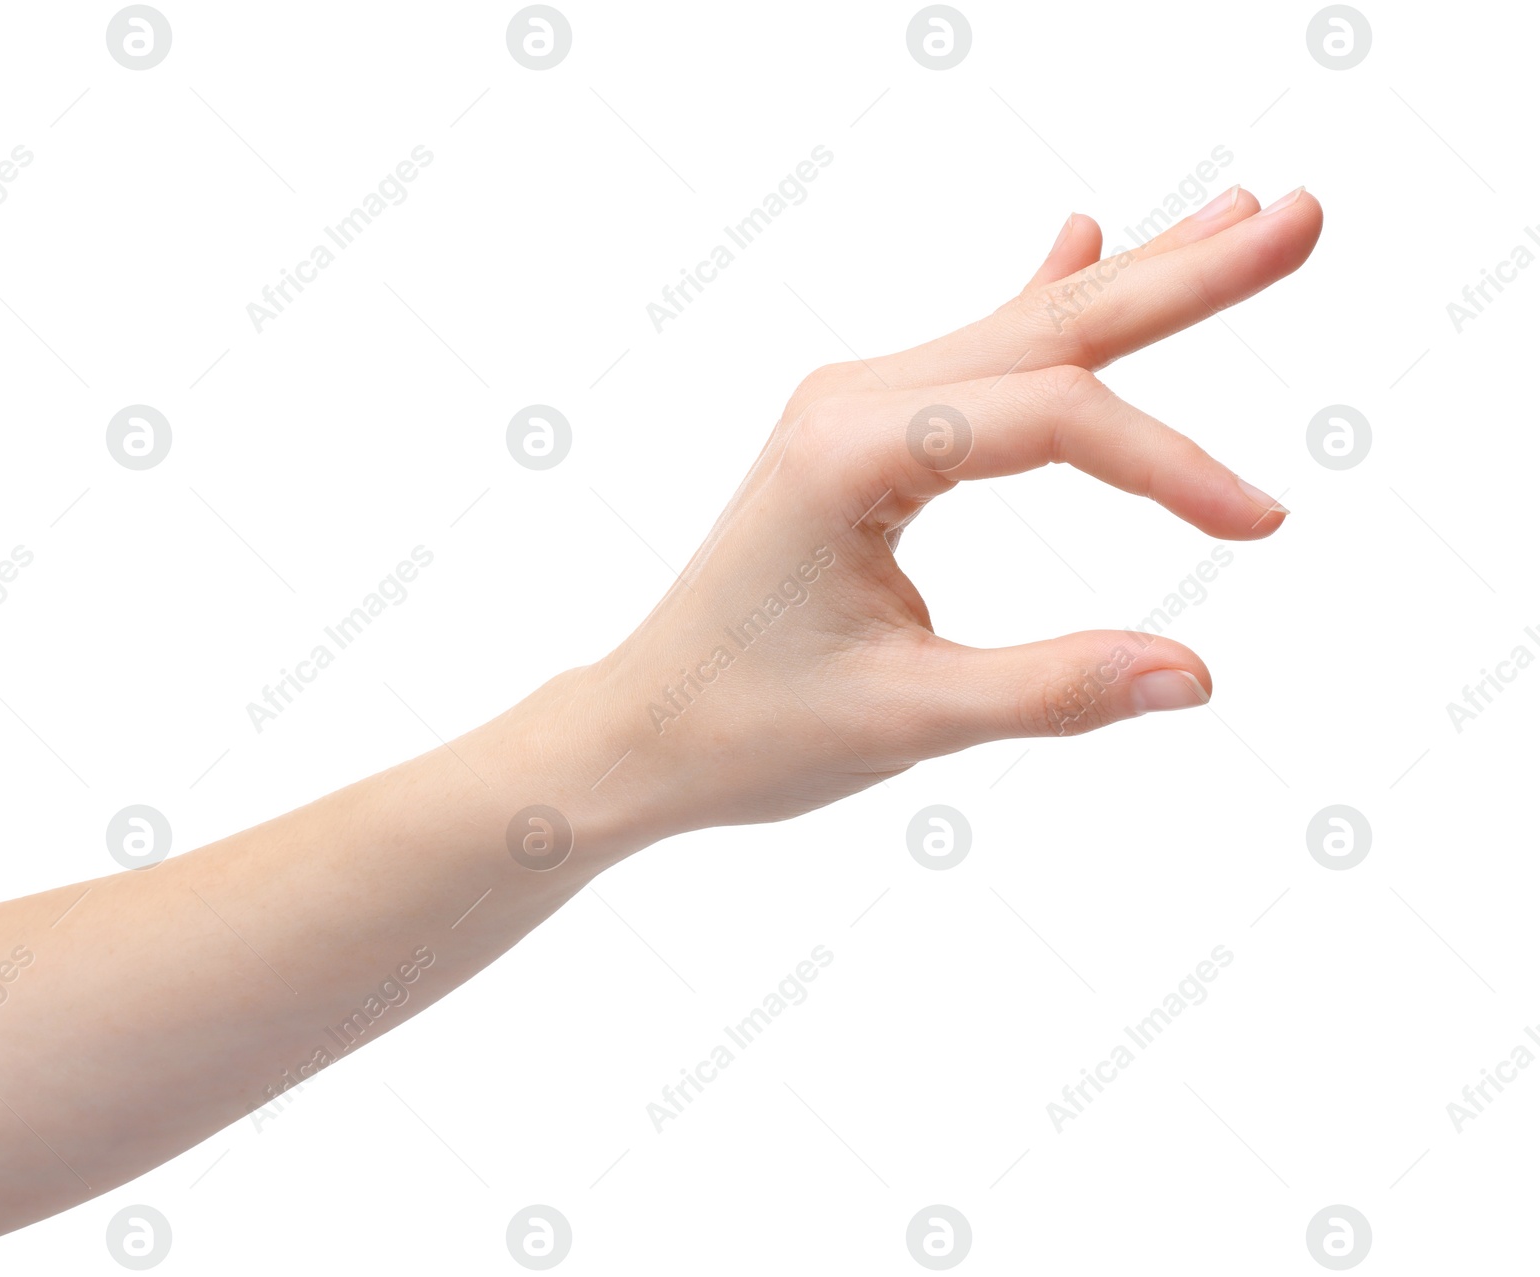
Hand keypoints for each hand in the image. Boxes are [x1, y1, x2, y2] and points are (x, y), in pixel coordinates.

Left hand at [540, 186, 1321, 844]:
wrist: (642, 728)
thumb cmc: (745, 728)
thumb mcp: (903, 722)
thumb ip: (1048, 693)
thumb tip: (1197, 676)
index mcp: (853, 453)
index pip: (1055, 422)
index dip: (1171, 466)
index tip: (1263, 523)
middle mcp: (852, 402)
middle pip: (1048, 328)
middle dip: (1182, 280)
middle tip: (1299, 217)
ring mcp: (852, 409)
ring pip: (1021, 332)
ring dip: (1132, 283)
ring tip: (1237, 216)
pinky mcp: (859, 436)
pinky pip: (973, 357)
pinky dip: (1040, 304)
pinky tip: (1080, 238)